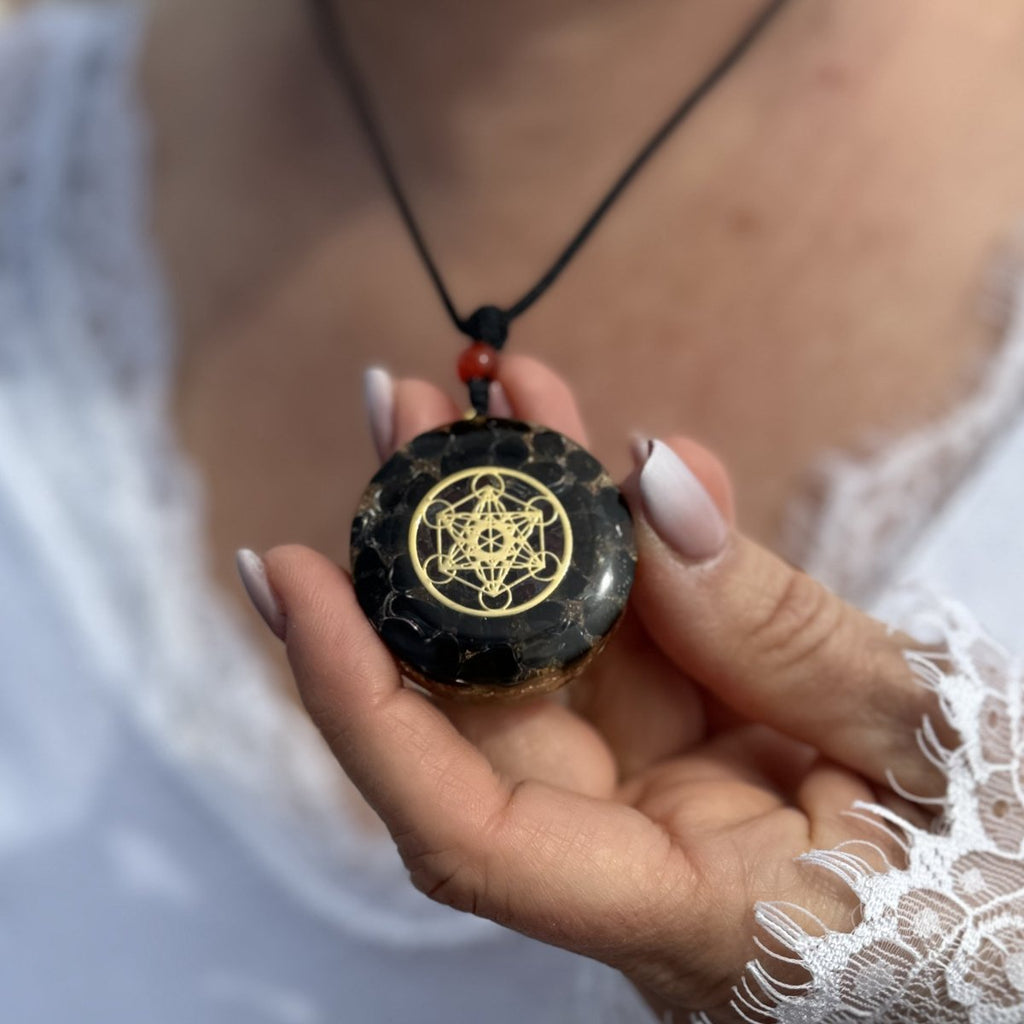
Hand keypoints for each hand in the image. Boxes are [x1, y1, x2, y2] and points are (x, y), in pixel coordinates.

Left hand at [254, 356, 943, 1019]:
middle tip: (398, 414)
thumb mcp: (920, 748)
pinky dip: (593, 535)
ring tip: (467, 396)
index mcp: (681, 912)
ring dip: (502, 521)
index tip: (290, 575)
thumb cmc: (993, 879)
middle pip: (475, 710)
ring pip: (537, 651)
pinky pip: (612, 630)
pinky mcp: (677, 739)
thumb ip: (789, 632)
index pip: (468, 832)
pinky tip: (572, 441)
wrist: (1023, 914)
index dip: (363, 703)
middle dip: (422, 555)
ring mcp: (648, 792)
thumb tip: (656, 481)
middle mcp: (628, 857)